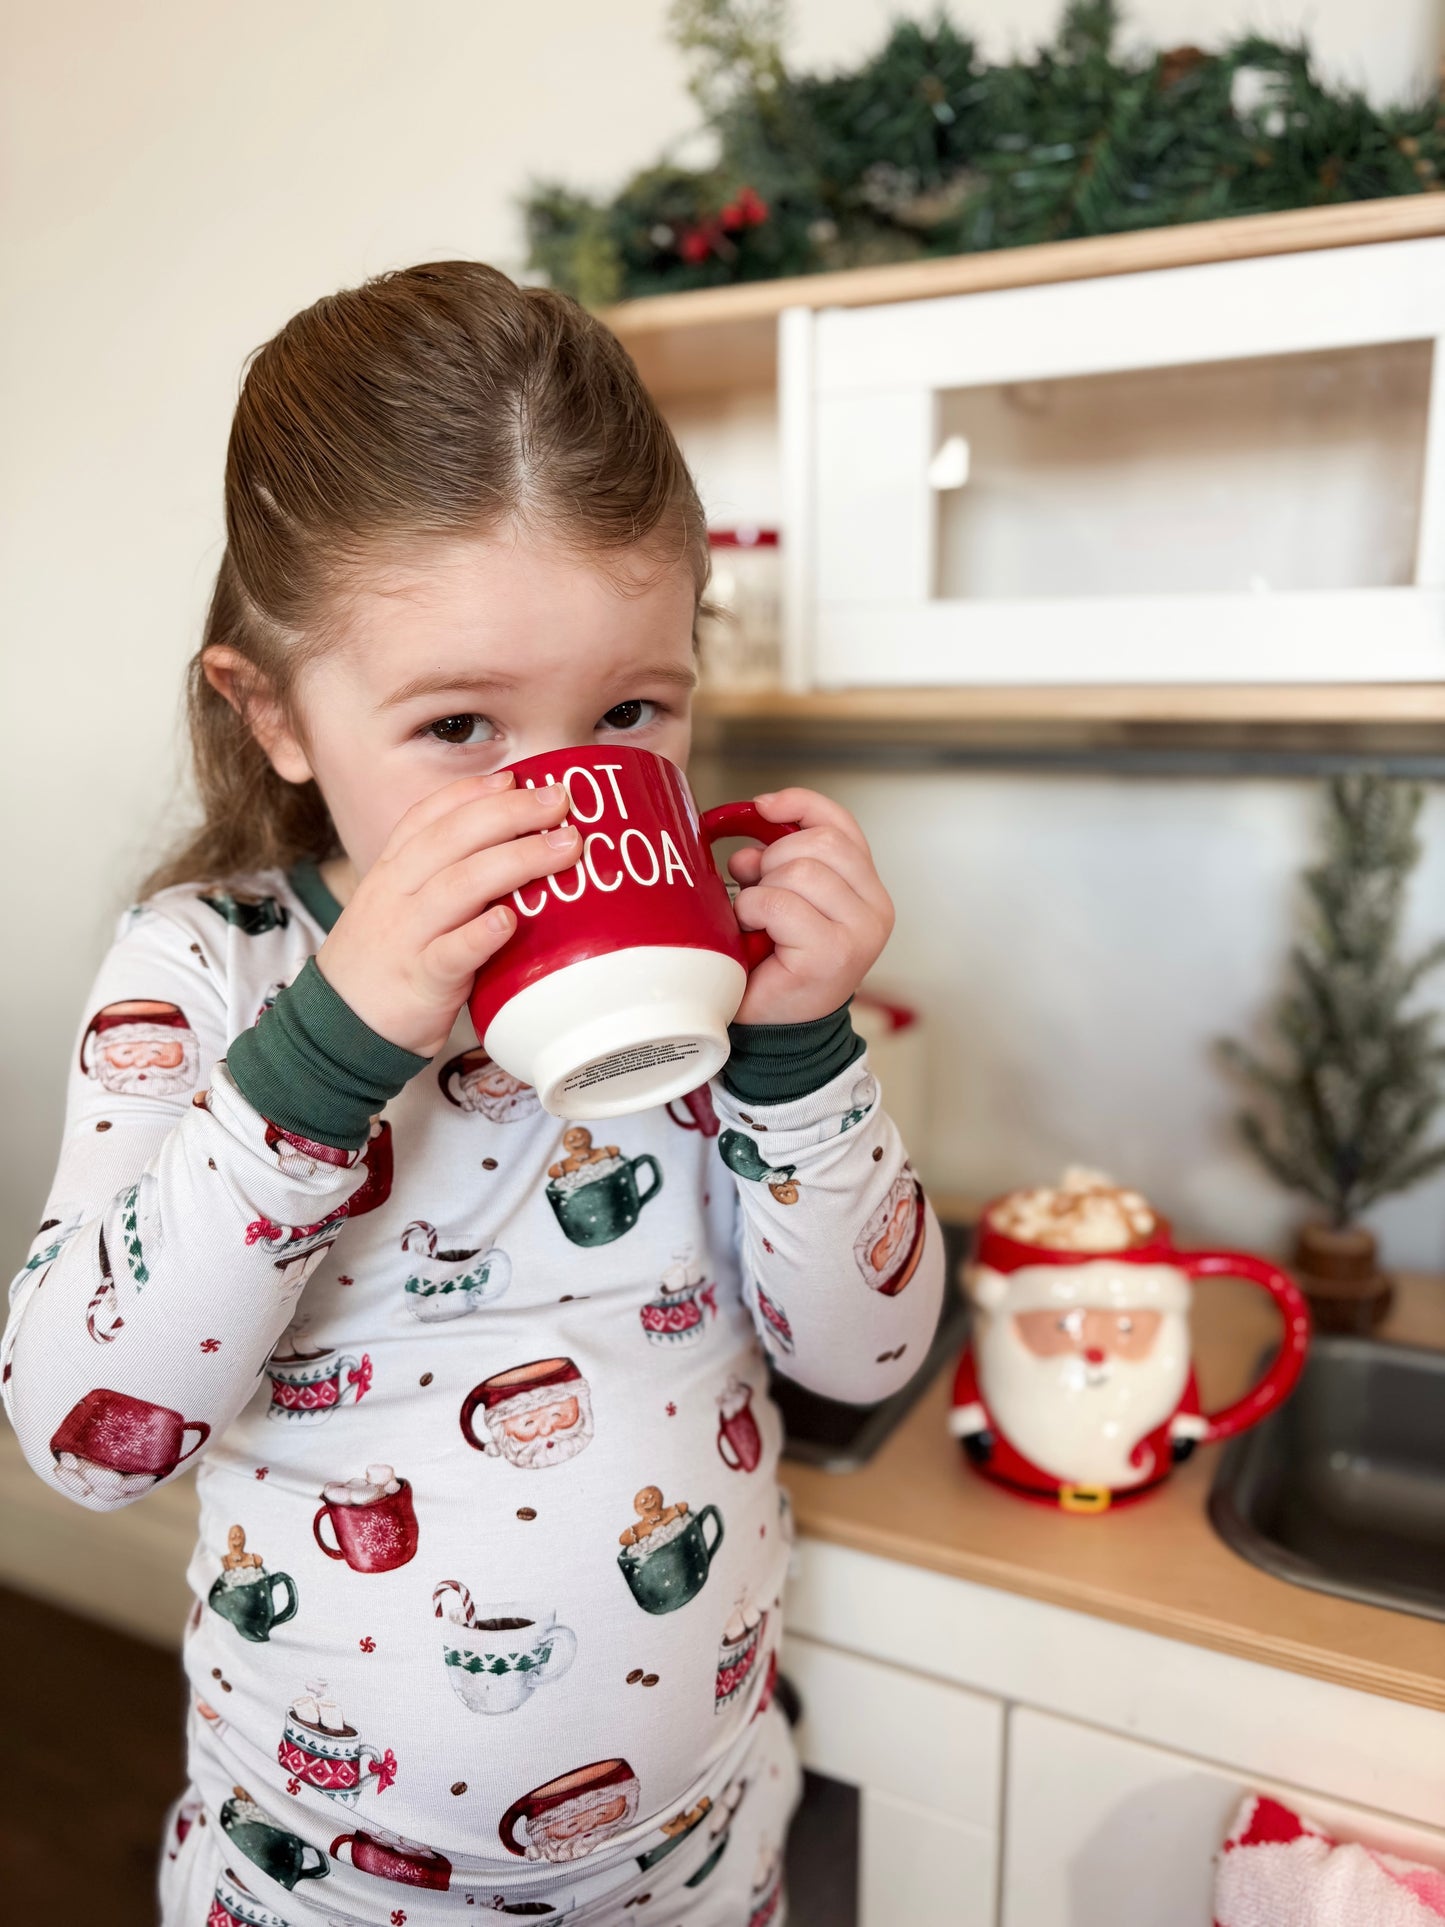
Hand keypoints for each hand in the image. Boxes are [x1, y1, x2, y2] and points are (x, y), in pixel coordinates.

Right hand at [315, 771, 581, 1057]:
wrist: (339, 1028)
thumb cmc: (390, 962)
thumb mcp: (404, 906)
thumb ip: (446, 877)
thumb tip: (515, 849)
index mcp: (394, 870)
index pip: (429, 816)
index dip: (473, 792)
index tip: (518, 777)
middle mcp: (397, 893)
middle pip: (452, 838)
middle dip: (509, 813)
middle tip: (559, 803)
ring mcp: (407, 935)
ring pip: (459, 885)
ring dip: (516, 861)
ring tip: (564, 849)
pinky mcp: (420, 979)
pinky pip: (451, 952)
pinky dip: (481, 934)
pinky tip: (511, 920)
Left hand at [726, 788, 892, 1026]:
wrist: (775, 1030)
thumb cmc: (777, 964)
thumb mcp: (785, 896)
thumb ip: (782, 858)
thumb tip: (756, 822)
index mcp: (868, 890)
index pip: (841, 825)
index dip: (799, 805)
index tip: (761, 807)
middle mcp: (876, 910)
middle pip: (820, 843)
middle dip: (774, 857)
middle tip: (757, 890)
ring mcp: (859, 934)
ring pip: (799, 870)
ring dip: (760, 890)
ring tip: (756, 919)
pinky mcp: (832, 954)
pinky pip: (779, 904)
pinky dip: (753, 911)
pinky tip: (754, 934)